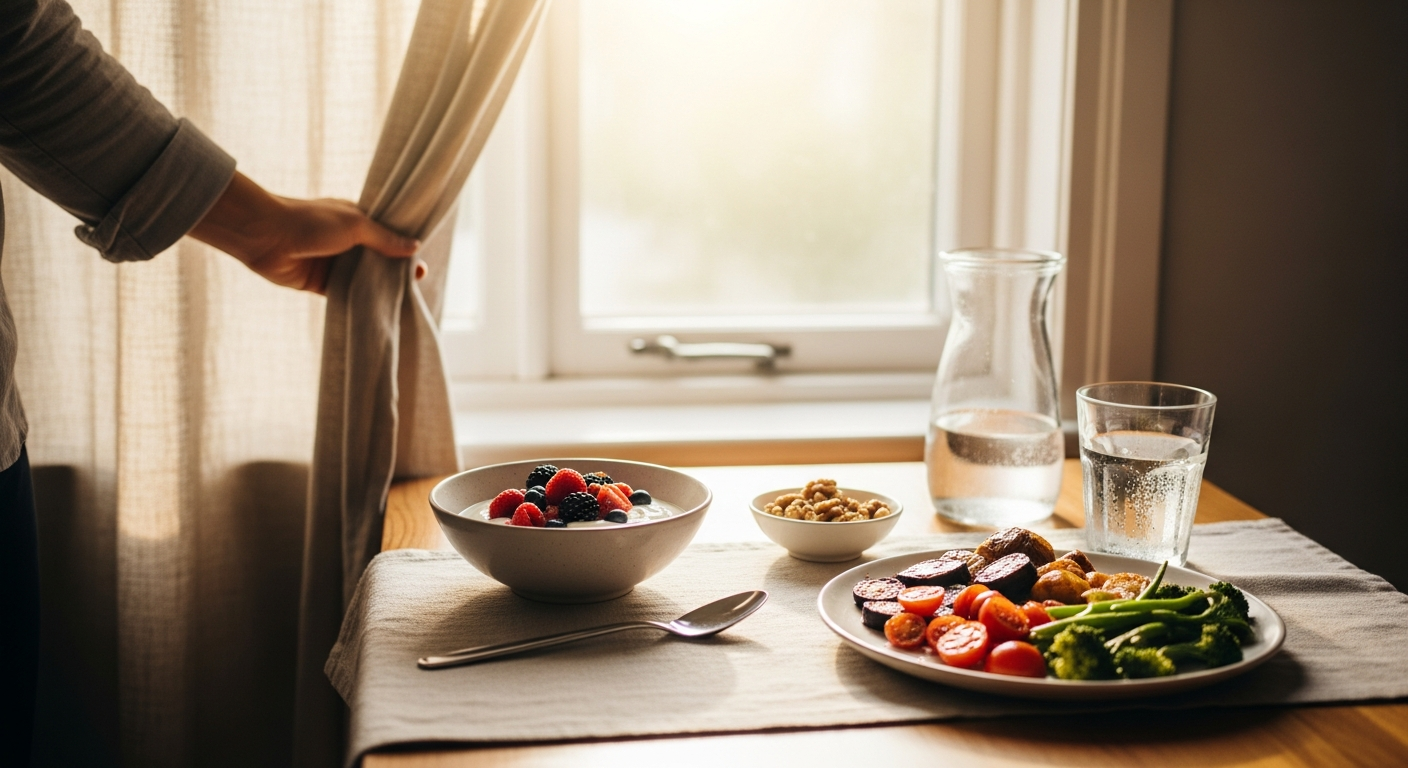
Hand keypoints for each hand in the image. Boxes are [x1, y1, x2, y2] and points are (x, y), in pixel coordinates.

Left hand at [189, 172, 420, 293]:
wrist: (265, 235)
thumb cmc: (309, 221)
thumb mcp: (355, 225)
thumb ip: (384, 239)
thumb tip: (414, 247)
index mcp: (355, 221)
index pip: (386, 236)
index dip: (403, 249)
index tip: (420, 263)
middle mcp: (346, 242)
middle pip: (377, 259)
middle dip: (395, 270)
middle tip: (417, 283)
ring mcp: (332, 263)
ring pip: (362, 278)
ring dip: (378, 287)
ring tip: (402, 299)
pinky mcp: (319, 284)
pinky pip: (344, 294)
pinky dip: (358, 301)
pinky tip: (376, 310)